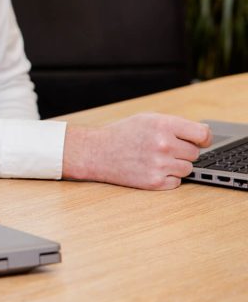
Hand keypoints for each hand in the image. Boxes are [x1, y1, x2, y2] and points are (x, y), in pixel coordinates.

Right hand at [62, 112, 211, 189]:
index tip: (200, 141)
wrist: (96, 152)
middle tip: (163, 149)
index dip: (203, 138)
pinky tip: (151, 169)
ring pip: (188, 168)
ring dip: (176, 165)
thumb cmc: (122, 134)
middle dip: (182, 151)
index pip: (202, 134)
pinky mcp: (155, 182)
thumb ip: (176, 124)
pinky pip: (177, 182)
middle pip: (195, 153)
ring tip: (156, 159)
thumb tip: (205, 133)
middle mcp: (164, 145)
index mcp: (163, 125)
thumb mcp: (148, 119)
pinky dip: (168, 177)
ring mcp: (160, 165)